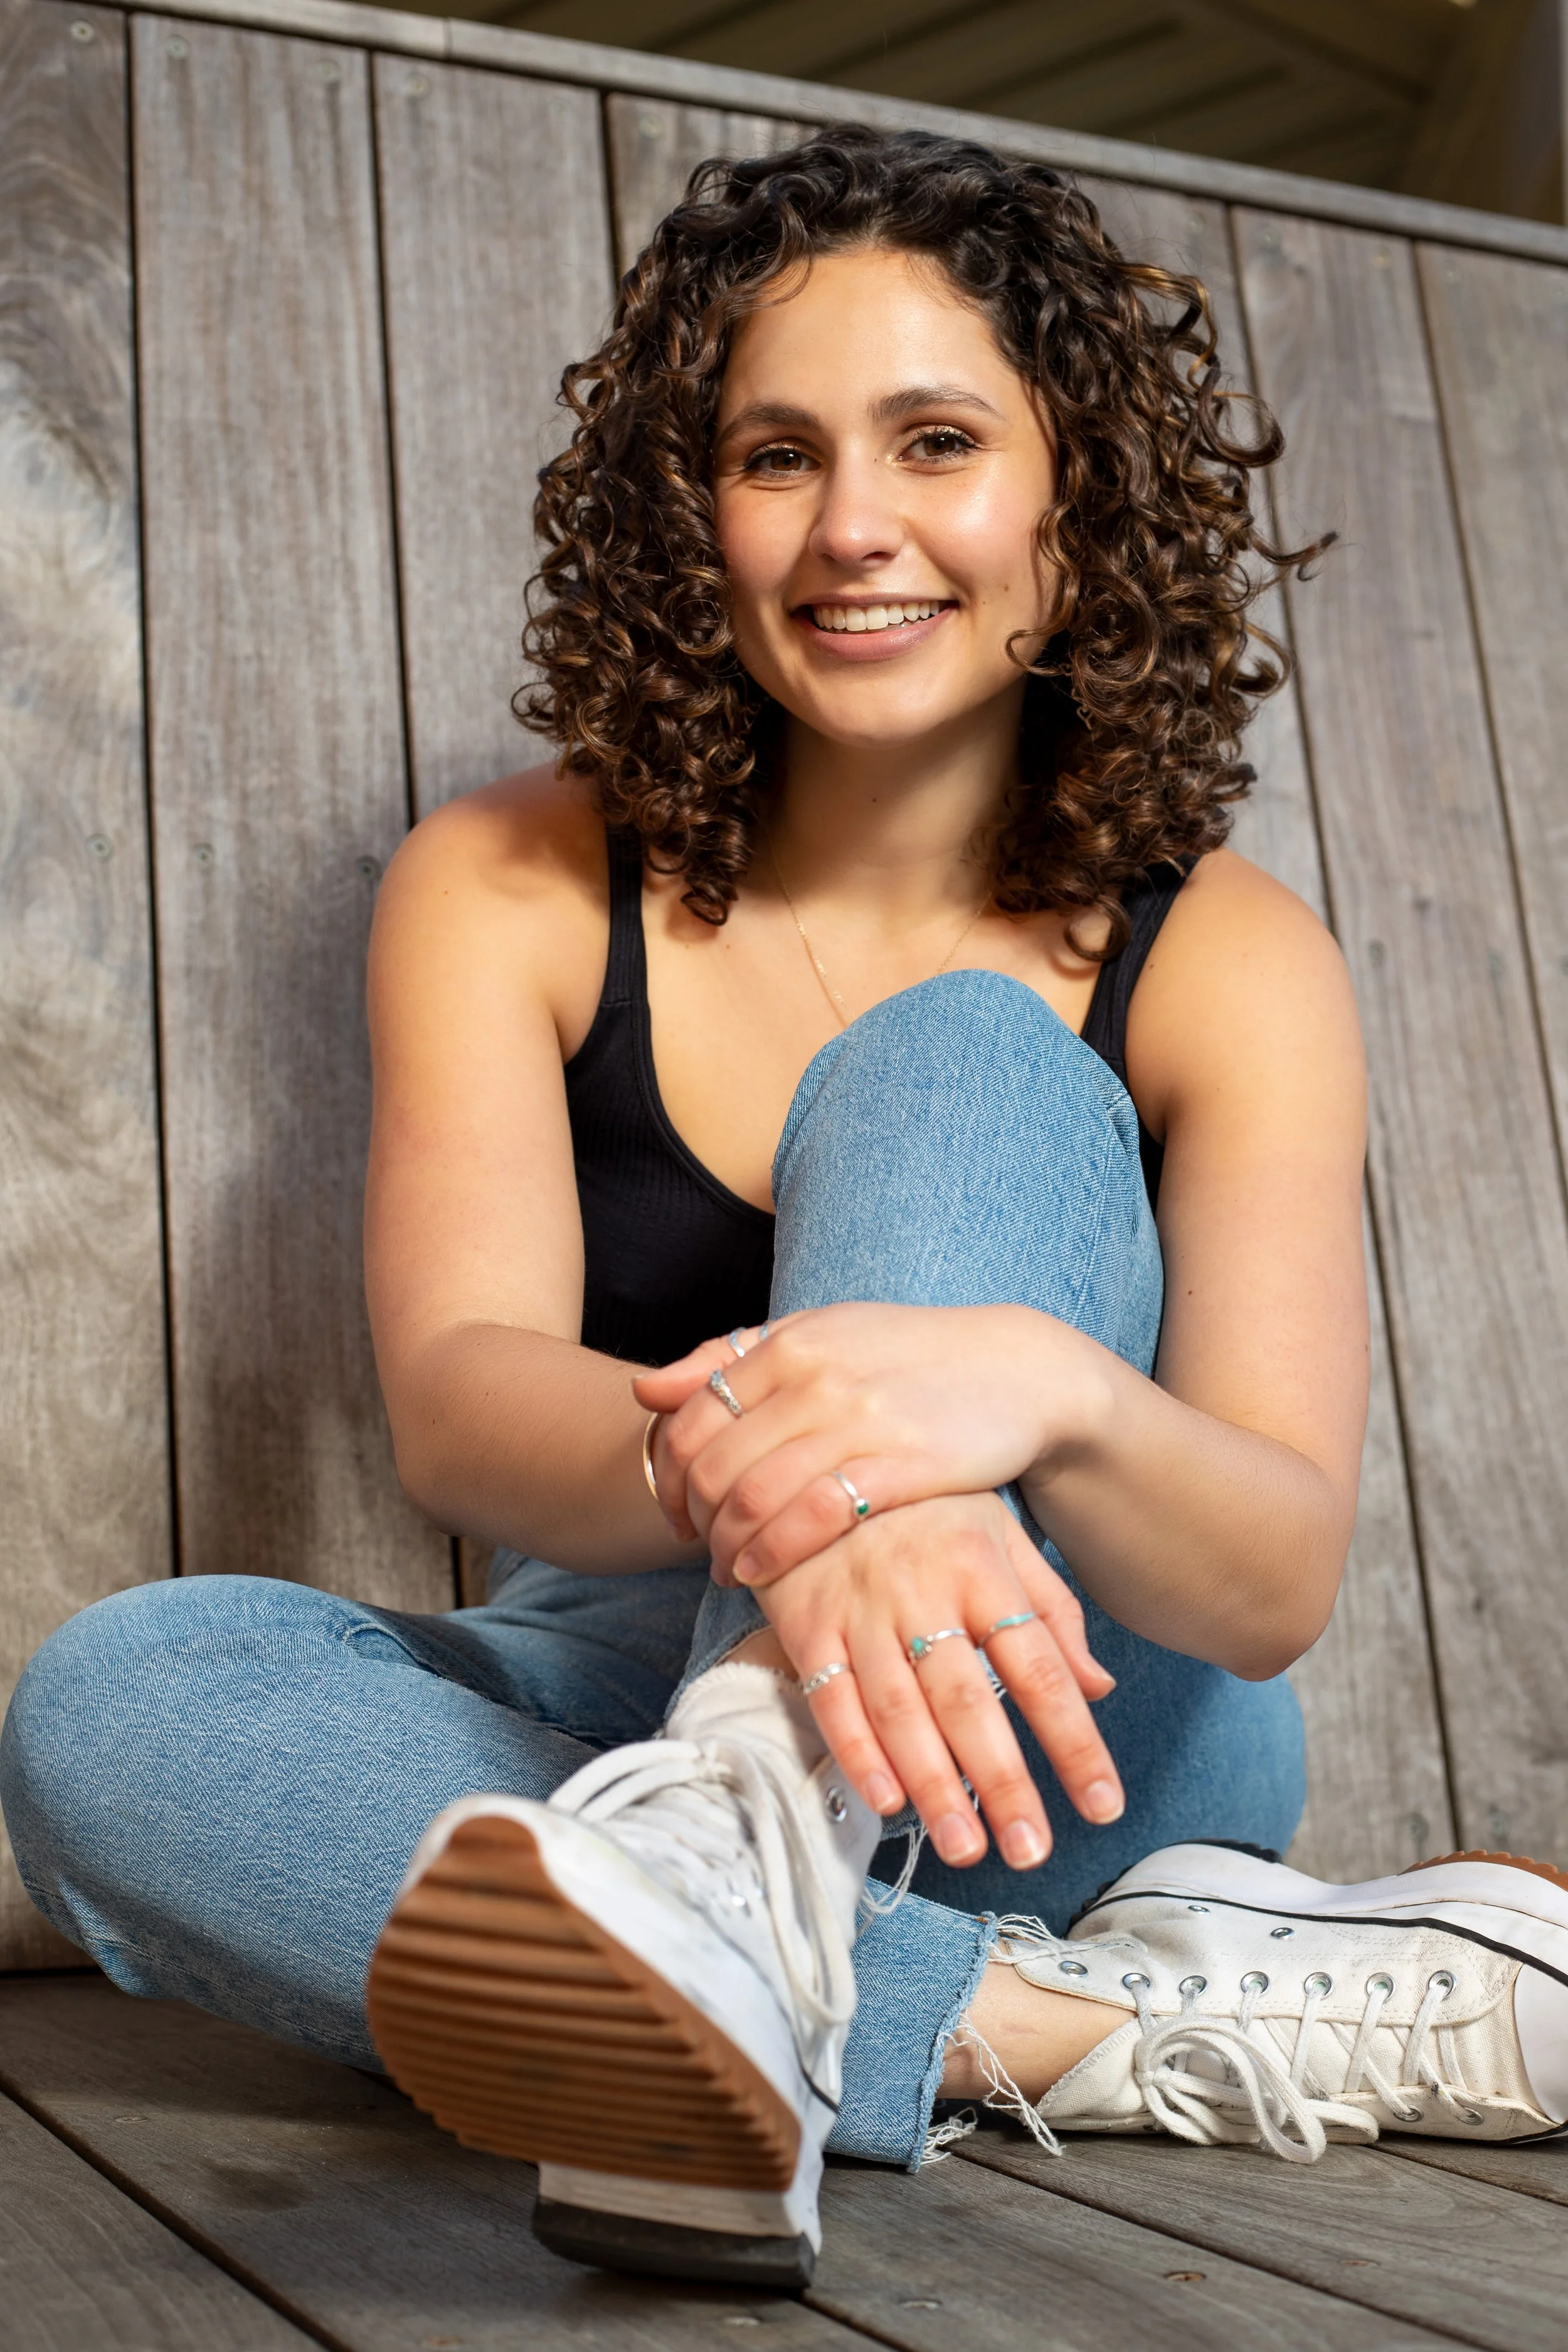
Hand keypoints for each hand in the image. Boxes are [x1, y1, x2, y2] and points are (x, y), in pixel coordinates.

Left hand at [635, 1305, 1108, 1585]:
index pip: (691, 1416)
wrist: (1016, 1370)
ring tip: (728, 1570)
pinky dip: (772, 1553)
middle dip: (693, 1518)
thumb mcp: (819, 1334)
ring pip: (754, 1496)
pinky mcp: (902, 1465)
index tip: (678, 1509)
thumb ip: (730, 1358)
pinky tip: (763, 1572)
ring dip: (726, 1547)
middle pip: (714, 1464)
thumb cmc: (906, 1357)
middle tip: (697, 1547)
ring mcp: (859, 1420)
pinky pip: (812, 1517)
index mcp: (789, 1341)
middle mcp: (815, 1376)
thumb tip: (644, 1386)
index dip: (670, 1474)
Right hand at [753, 1489, 1122, 1867]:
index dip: (1073, 1741)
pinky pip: (831, 1695)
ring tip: (966, 1848)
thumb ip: (1050, 1609)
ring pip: (901, 1709)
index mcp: (983, 1570)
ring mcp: (861, 1609)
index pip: (1039, 1668)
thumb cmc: (926, 1502)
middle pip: (970, 1701)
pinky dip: (856, 1749)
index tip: (1103, 1806)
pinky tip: (886, 1800)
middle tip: (1031, 1852)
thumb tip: (1099, 1689)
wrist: (820, 1446)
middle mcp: (924, 1593)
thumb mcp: (999, 1534)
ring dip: (934, 1784)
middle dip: (1004, 1781)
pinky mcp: (807, 1621)